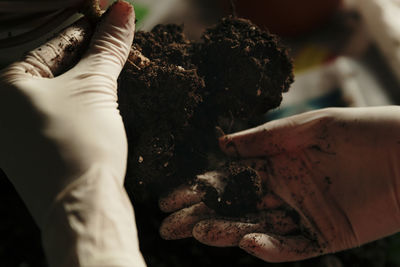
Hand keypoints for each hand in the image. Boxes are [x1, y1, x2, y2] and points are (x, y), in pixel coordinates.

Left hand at [0, 1, 144, 265]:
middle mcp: (5, 107)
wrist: (84, 207)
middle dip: (90, 52)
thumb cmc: (79, 146)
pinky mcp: (39, 149)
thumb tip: (122, 10)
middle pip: (56, 65)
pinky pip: (63, 111)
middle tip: (118, 37)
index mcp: (5, 85)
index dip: (87, 27)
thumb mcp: (95, 88)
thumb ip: (108, 47)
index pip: (53, 43)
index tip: (110, 16)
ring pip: (61, 89)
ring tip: (117, 62)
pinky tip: (106, 95)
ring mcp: (20, 131)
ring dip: (90, 76)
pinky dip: (85, 100)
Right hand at [159, 106, 399, 261]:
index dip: (199, 188)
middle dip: (201, 215)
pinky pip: (292, 246)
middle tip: (169, 226)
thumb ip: (261, 139)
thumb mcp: (304, 128)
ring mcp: (303, 214)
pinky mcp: (326, 236)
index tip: (171, 197)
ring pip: (257, 227)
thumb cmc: (357, 131)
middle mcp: (283, 190)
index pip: (228, 179)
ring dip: (227, 231)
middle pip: (234, 207)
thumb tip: (219, 145)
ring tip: (197, 232)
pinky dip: (270, 247)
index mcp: (276, 164)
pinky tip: (247, 240)